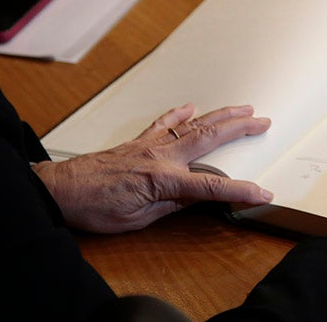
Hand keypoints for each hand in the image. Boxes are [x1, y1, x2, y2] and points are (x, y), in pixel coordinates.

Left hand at [33, 103, 272, 232]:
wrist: (62, 189)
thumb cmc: (95, 208)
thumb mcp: (138, 219)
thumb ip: (172, 205)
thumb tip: (200, 198)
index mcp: (164, 179)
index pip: (212, 186)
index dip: (240, 191)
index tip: (262, 192)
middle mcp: (161, 156)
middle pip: (210, 138)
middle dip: (240, 129)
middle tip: (264, 122)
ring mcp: (149, 144)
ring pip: (193, 125)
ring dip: (220, 115)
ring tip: (243, 108)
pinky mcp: (137, 142)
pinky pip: (163, 123)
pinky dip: (179, 113)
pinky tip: (192, 107)